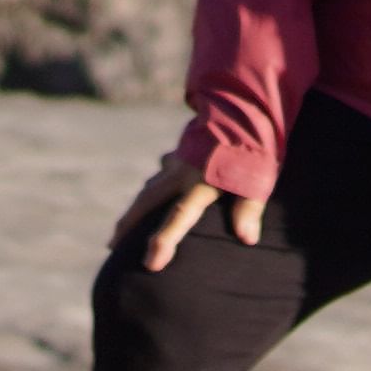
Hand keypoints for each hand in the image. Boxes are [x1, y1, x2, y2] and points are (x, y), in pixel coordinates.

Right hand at [124, 143, 265, 270]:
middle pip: (148, 202)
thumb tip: (247, 239)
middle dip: (129, 225)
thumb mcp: (257, 179)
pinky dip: (152, 188)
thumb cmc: (252, 148)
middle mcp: (182, 173)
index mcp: (201, 182)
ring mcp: (177, 162)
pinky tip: (151, 192)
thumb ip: (249, 209)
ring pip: (149, 188)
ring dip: (136, 209)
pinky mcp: (180, 154)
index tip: (150, 263)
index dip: (165, 240)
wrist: (242, 108)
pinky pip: (160, 175)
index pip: (179, 215)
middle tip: (113, 246)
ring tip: (123, 228)